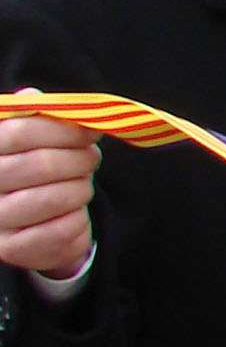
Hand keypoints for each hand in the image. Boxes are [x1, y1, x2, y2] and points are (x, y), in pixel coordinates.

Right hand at [0, 108, 98, 278]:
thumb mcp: (27, 140)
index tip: (91, 131)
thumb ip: (31, 117)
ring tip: (81, 184)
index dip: (62, 129)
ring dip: (81, 188)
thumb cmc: (31, 172)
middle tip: (92, 158)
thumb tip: (32, 96)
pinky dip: (79, 218)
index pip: (18, 133)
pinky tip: (73, 211)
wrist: (27, 224)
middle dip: (79, 159)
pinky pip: (62, 229)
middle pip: (40, 165)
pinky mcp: (12, 250)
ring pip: (53, 198)